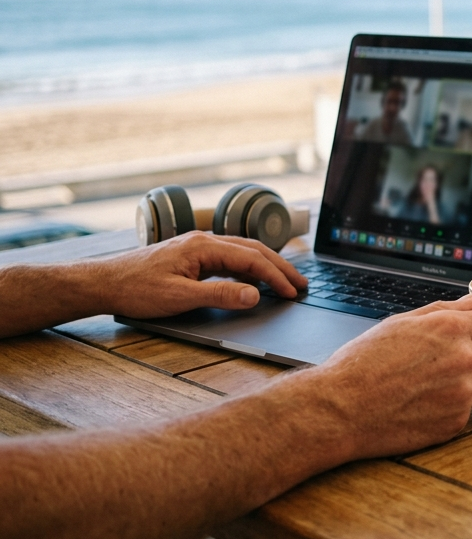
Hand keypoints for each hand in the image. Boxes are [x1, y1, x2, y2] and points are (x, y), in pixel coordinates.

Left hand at [98, 231, 306, 317]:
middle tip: (301, 284)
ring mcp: (198, 247)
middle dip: (280, 267)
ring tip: (285, 281)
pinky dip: (249, 268)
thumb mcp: (180, 298)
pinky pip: (230, 258)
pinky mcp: (192, 257)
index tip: (292, 292)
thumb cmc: (135, 289)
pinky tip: (254, 280)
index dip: (275, 276)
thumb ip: (220, 295)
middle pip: (253, 250)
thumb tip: (255, 294)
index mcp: (203, 246)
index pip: (251, 258)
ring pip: (243, 252)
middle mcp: (203, 241)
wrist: (103, 283)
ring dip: (266, 266)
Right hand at [314, 295, 471, 456]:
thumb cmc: (363, 363)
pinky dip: (453, 411)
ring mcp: (462, 394)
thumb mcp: (400, 324)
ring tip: (432, 389)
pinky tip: (425, 406)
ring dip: (469, 389)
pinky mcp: (455, 423)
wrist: (341, 408)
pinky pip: (469, 414)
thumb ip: (443, 311)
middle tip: (453, 369)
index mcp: (450, 328)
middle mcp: (463, 359)